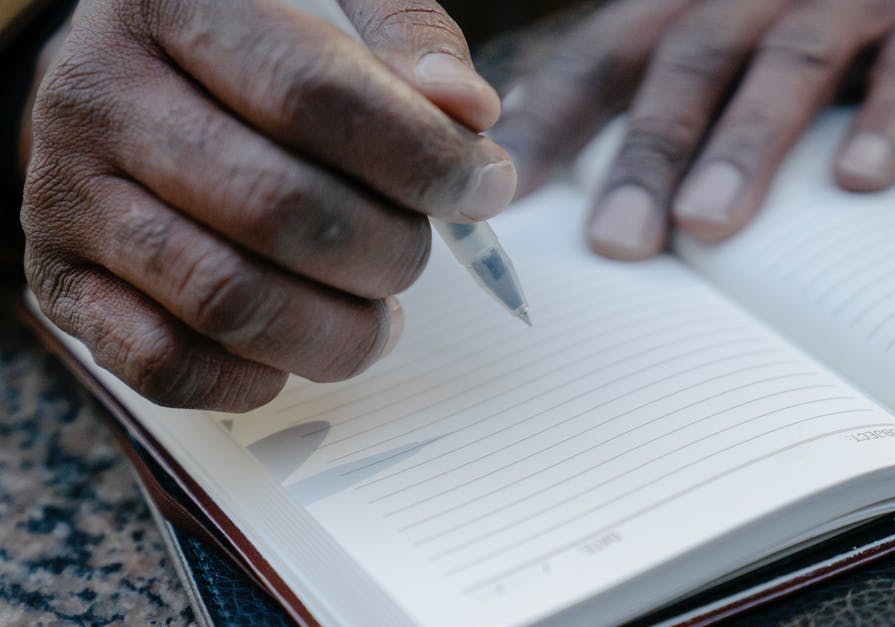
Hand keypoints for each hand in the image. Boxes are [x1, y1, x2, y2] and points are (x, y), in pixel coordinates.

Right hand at [21, 0, 514, 410]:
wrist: (125, 80)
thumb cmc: (249, 48)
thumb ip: (404, 36)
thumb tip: (468, 113)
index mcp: (169, 1)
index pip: (317, 96)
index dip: (423, 158)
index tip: (483, 188)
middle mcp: (98, 94)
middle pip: (280, 209)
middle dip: (389, 251)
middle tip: (421, 252)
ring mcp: (67, 194)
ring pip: (229, 299)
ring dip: (340, 331)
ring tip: (382, 314)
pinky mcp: (60, 279)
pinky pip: (164, 364)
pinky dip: (254, 379)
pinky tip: (299, 348)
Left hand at [491, 0, 894, 258]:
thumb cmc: (806, 3)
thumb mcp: (721, 21)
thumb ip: (652, 79)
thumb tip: (544, 148)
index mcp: (690, 0)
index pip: (603, 58)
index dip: (552, 123)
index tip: (506, 196)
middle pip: (688, 67)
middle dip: (647, 155)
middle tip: (617, 243)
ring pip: (788, 65)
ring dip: (744, 145)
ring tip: (707, 225)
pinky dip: (886, 120)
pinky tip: (860, 182)